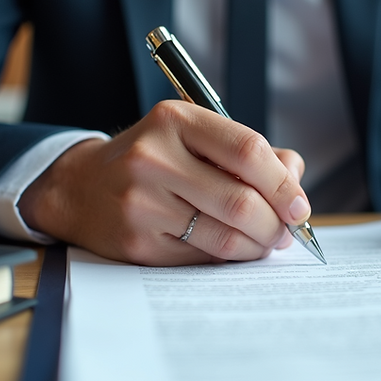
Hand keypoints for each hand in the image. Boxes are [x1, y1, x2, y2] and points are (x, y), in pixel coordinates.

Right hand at [18, 100, 310, 265]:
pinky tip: (231, 250)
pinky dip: (228, 259)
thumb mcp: (194, 137)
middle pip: (242, 201)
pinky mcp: (137, 242)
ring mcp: (142, 203)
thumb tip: (295, 183)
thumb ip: (249, 153)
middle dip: (276, 224)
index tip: (299, 206)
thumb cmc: (154, 160)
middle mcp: (154, 158)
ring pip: (226, 238)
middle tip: (285, 232)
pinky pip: (202, 259)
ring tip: (263, 242)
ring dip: (257, 246)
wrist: (80, 188)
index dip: (284, 184)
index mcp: (175, 121)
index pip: (248, 151)